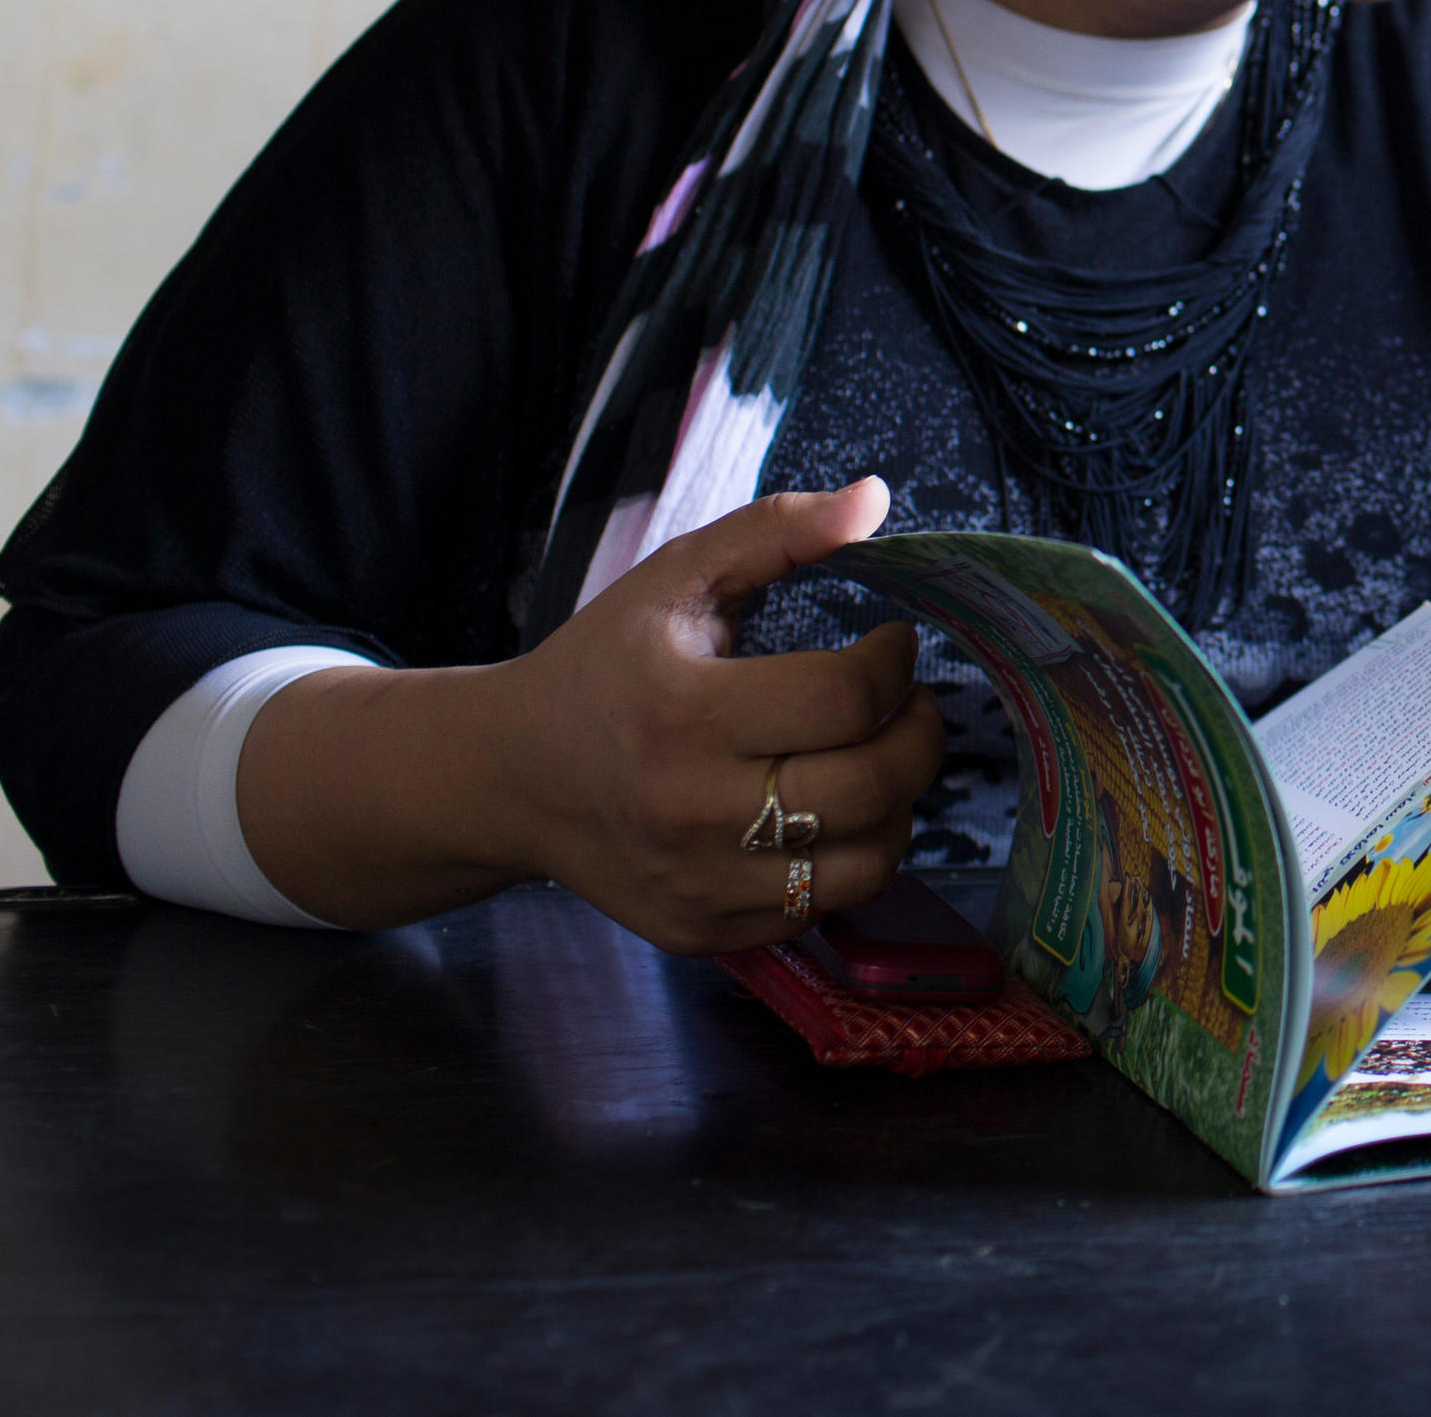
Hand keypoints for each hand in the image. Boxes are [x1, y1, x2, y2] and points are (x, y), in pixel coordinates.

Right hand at [242, 479, 945, 951]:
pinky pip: (823, 905)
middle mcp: (691, 811)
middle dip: (919, 734)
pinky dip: (850, 856)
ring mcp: (699, 884)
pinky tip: (825, 809)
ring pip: (867, 861)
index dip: (895, 664)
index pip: (844, 698)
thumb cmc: (605, 666)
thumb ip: (775, 530)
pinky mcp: (704, 932)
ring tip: (874, 756)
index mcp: (684, 713)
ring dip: (898, 802)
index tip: (892, 643)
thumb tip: (874, 498)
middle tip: (909, 703)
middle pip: (870, 787)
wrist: (511, 778)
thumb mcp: (674, 578)